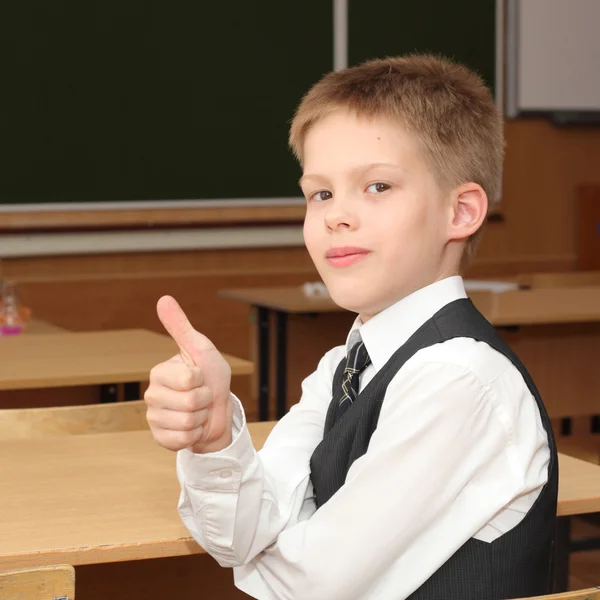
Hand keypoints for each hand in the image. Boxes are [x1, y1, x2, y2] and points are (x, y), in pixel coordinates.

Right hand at [144, 295, 232, 452]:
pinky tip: (192, 427)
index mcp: (159, 372)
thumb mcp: (201, 349)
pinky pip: (181, 440)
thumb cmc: (211, 377)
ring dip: (202, 418)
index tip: (201, 378)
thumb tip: (163, 298)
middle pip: (191, 403)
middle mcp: (152, 394)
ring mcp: (154, 418)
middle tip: (202, 397)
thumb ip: (181, 327)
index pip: (189, 379)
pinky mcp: (161, 438)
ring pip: (188, 423)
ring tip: (199, 411)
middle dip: (206, 401)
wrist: (219, 410)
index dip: (204, 380)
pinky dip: (194, 435)